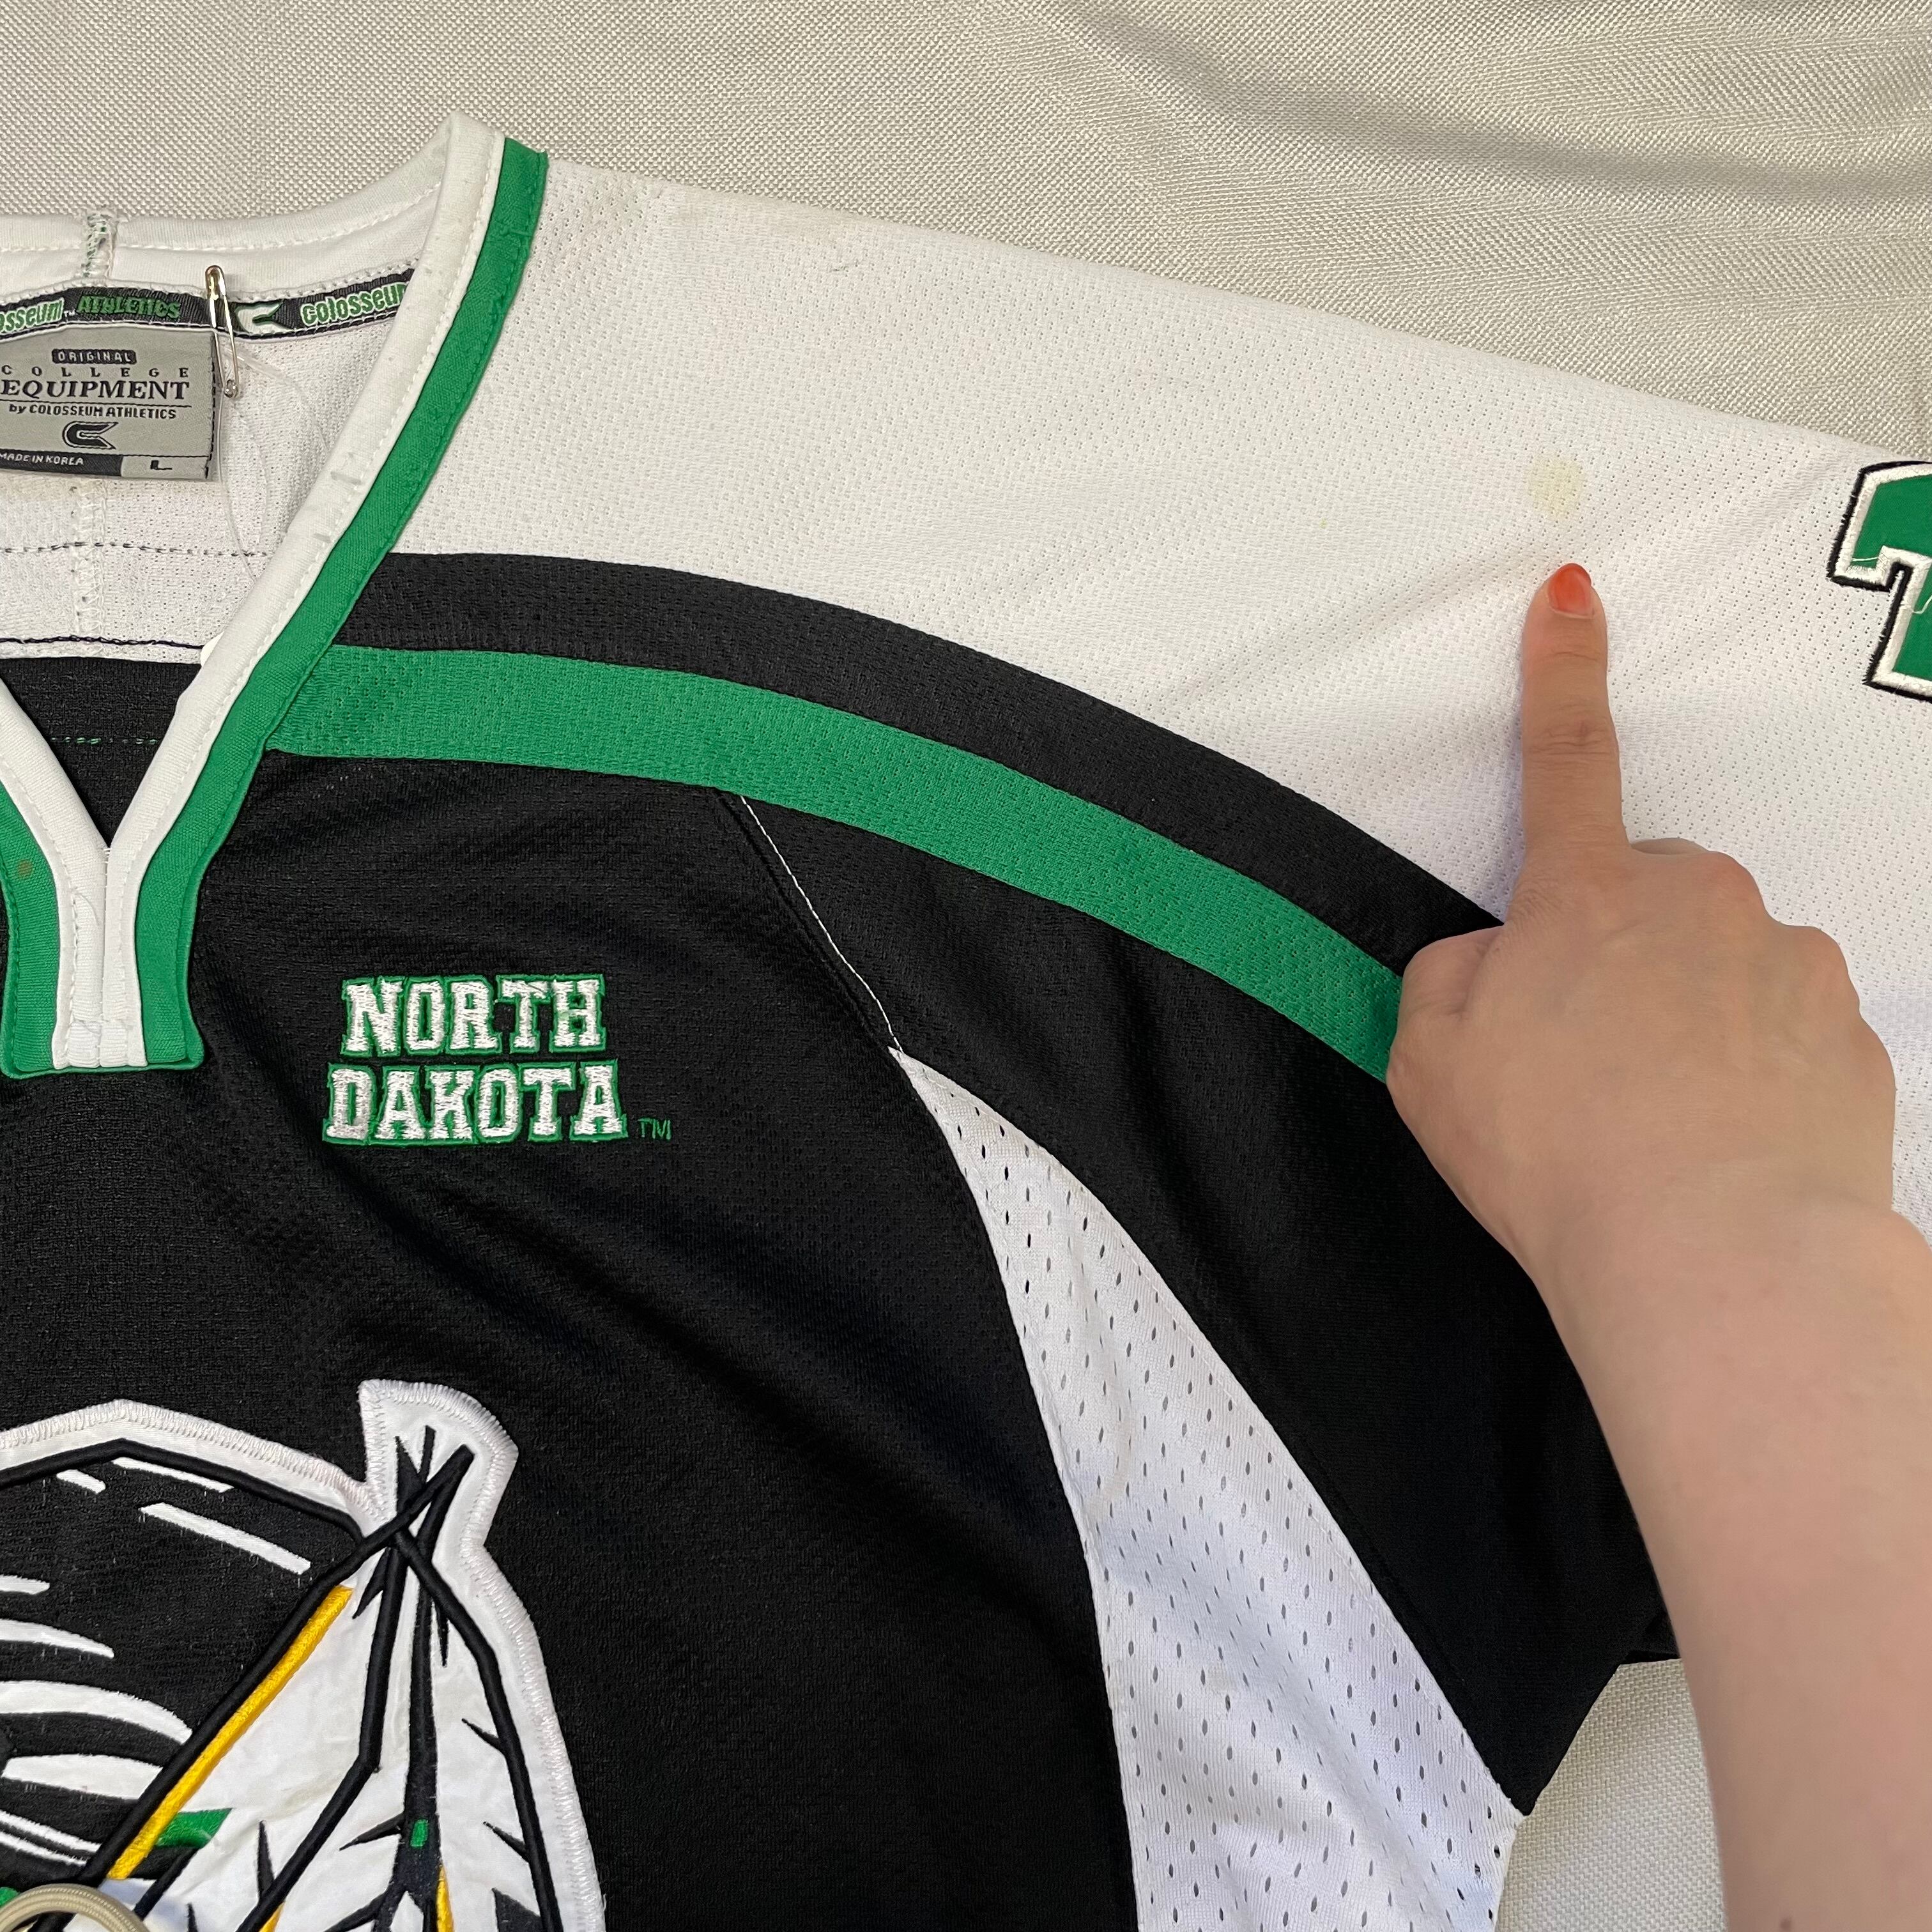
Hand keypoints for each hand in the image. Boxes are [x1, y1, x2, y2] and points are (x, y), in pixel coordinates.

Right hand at [1386, 563, 1896, 1319]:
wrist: (1716, 1260)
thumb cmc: (1556, 1153)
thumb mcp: (1430, 1060)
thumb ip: (1453, 979)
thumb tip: (1499, 961)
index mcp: (1587, 896)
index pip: (1565, 757)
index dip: (1560, 671)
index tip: (1573, 590)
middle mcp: (1699, 903)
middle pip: (1648, 897)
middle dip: (1616, 953)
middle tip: (1581, 1062)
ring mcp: (1787, 964)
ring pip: (1722, 966)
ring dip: (1685, 1018)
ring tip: (1651, 1122)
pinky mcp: (1852, 1038)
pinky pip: (1784, 1035)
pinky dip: (1751, 1076)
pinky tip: (1718, 1146)